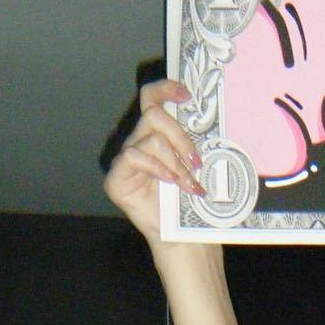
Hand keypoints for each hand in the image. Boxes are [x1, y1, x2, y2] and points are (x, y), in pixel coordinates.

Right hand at [103, 77, 204, 245]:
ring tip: (188, 182)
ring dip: (175, 161)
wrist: (180, 235)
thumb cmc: (189, 202)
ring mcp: (125, 160)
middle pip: (154, 114)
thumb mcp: (194, 166)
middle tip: (196, 161)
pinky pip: (134, 156)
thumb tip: (208, 120)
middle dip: (180, 136)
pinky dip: (156, 167)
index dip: (165, 89)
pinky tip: (169, 182)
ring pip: (151, 138)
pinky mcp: (116, 178)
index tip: (187, 94)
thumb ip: (192, 142)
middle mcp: (138, 142)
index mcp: (154, 135)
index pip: (151, 100)